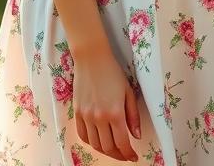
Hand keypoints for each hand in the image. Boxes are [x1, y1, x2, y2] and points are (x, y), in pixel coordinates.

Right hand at [73, 47, 141, 161]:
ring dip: (105, 150)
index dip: (128, 154)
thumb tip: (136, 136)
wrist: (92, 58)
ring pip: (95, 144)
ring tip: (113, 148)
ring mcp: (86, 116)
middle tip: (124, 154)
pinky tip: (98, 140)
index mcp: (115, 112)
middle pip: (108, 147)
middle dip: (118, 154)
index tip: (133, 157)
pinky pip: (83, 135)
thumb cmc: (113, 72)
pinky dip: (91, 142)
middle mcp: (99, 117)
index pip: (122, 142)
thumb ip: (133, 115)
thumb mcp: (128, 92)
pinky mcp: (77, 112)